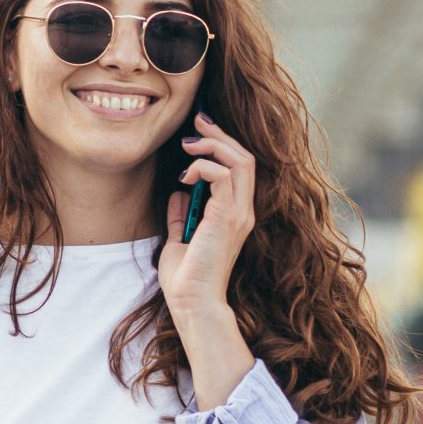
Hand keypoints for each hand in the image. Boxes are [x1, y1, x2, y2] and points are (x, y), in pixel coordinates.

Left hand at [159, 109, 256, 315]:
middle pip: (244, 157)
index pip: (240, 168)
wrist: (192, 302)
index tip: (199, 131)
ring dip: (212, 145)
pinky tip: (185, 175)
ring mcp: (238, 214)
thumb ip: (181, 216)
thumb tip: (178, 194)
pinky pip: (222, 175)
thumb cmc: (185, 278)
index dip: (222, 144)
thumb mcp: (179, 239)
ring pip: (239, 161)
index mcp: (235, 215)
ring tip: (188, 145)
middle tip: (196, 121)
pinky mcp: (226, 218)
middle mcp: (243, 212)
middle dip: (219, 134)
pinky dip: (203, 166)